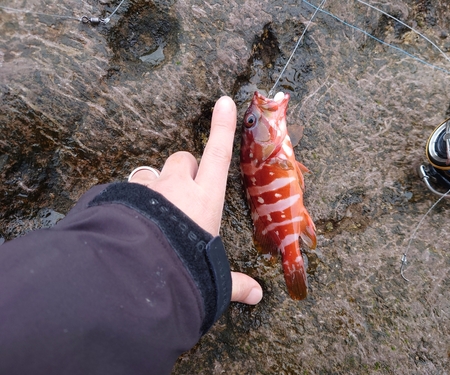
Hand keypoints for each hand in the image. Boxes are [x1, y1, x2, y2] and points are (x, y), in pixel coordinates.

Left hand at [129, 96, 262, 304]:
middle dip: (185, 166)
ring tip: (154, 209)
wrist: (138, 267)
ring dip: (156, 185)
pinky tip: (132, 220)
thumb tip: (257, 296)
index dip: (223, 128)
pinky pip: (131, 191)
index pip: (218, 156)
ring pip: (153, 173)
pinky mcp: (127, 198)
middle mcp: (178, 187)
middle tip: (184, 187)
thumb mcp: (213, 274)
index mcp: (205, 199)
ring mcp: (150, 190)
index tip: (224, 102)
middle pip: (182, 159)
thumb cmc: (184, 265)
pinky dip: (134, 201)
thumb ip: (234, 283)